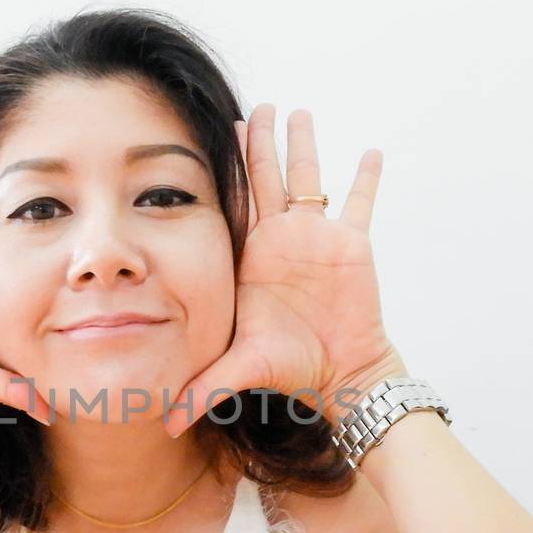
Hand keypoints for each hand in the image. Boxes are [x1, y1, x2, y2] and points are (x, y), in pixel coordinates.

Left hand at [162, 104, 404, 437]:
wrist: (341, 376)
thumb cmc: (292, 371)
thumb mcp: (241, 370)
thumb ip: (203, 388)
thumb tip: (161, 424)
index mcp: (251, 259)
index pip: (234, 204)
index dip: (225, 170)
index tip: (214, 135)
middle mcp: (281, 242)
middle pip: (266, 180)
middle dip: (259, 144)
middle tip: (254, 107)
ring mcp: (317, 240)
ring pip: (309, 180)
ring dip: (303, 146)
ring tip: (298, 111)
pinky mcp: (353, 246)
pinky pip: (360, 203)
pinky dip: (366, 177)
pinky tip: (370, 149)